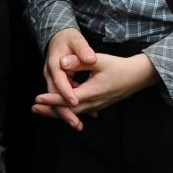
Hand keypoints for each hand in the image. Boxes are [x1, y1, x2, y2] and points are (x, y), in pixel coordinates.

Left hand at [33, 39, 155, 129]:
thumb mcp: (100, 60)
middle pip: (68, 111)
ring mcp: (97, 105)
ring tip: (42, 110)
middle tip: (34, 109)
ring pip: (74, 112)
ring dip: (58, 111)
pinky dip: (68, 110)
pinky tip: (61, 108)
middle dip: (50, 111)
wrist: (138, 76)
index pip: (67, 99)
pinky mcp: (99, 104)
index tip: (37, 99)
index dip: (51, 100)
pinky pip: (81, 110)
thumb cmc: (120, 67)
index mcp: (92, 92)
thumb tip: (62, 62)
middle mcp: (93, 103)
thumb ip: (80, 61)